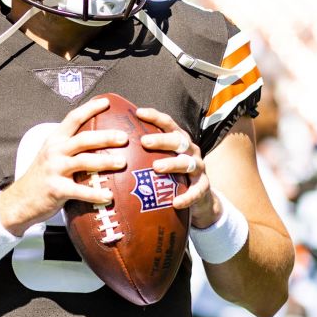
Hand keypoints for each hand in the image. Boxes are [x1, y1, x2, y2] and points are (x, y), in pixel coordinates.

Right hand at [0, 97, 128, 236]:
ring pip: (84, 162)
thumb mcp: (51, 154)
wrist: (20, 200)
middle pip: (83, 139)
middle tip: (124, 138)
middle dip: (106, 137)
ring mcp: (55, 170)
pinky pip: (80, 191)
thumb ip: (69, 146)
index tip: (106, 102)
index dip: (90, 108)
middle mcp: (54, 152)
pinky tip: (109, 196)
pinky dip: (95, 194)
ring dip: (105, 162)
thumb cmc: (42, 176)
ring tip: (122, 162)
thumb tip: (98, 141)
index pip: (73, 118)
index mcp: (55, 140)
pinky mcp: (56, 189)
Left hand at [135, 108, 220, 228]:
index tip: (138, 113)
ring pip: (187, 163)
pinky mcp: (203, 186)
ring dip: (172, 164)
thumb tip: (113, 143)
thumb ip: (144, 151)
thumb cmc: (173, 172)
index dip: (155, 116)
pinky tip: (175, 203)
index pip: (168, 123)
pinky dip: (187, 196)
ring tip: (156, 167)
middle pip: (178, 141)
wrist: (199, 195)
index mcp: (179, 140)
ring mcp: (198, 167)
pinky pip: (197, 191)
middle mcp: (191, 150)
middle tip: (144, 141)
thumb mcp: (163, 157)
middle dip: (162, 140)